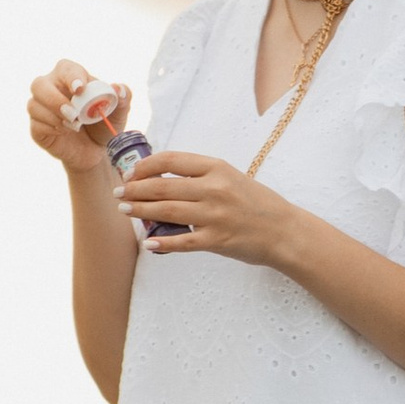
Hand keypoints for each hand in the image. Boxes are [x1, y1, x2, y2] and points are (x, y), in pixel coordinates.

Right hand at [29, 62, 127, 175]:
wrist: (95, 151)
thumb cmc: (104, 124)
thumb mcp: (119, 112)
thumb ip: (123, 97)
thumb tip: (118, 89)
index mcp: (69, 77)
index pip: (65, 69)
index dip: (71, 77)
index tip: (81, 89)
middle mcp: (50, 89)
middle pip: (39, 84)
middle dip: (55, 99)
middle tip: (74, 114)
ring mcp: (40, 109)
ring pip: (34, 105)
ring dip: (54, 117)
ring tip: (75, 126)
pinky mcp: (37, 127)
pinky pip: (36, 125)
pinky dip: (51, 129)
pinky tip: (65, 132)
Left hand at [118, 147, 295, 266]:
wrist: (285, 231)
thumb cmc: (257, 203)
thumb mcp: (231, 177)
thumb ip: (201, 176)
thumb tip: (161, 177)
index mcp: (217, 168)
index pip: (171, 161)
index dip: (145, 166)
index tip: (132, 173)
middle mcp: (214, 189)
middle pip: (163, 187)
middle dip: (135, 190)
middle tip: (119, 194)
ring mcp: (215, 215)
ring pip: (167, 211)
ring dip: (141, 211)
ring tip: (125, 210)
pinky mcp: (217, 240)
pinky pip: (183, 242)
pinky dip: (163, 243)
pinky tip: (148, 243)